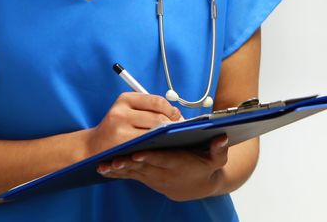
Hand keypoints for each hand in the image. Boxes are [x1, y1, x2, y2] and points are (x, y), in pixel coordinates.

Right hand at [84, 93, 181, 156]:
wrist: (91, 147)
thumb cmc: (115, 129)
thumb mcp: (127, 111)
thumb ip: (148, 108)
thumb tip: (177, 114)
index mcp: (125, 99)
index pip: (157, 102)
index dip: (171, 110)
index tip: (177, 118)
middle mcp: (121, 112)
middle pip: (158, 118)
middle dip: (172, 125)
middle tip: (178, 132)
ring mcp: (120, 129)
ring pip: (154, 132)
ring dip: (166, 136)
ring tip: (171, 139)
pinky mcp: (121, 145)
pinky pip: (147, 144)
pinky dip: (156, 145)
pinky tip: (159, 147)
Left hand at [97, 135, 229, 201]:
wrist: (196, 187)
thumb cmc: (205, 168)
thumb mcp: (217, 160)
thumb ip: (219, 149)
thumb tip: (222, 138)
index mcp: (179, 164)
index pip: (163, 159)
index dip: (151, 157)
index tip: (138, 153)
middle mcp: (164, 172)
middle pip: (144, 166)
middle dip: (128, 163)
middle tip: (113, 160)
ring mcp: (153, 176)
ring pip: (134, 172)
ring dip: (119, 169)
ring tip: (103, 165)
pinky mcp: (146, 177)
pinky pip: (130, 175)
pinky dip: (117, 173)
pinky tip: (103, 169)